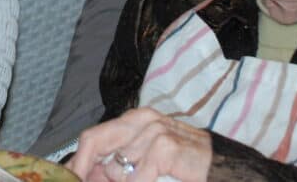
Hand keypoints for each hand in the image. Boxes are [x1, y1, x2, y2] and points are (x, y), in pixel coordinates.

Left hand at [67, 107, 211, 181]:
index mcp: (133, 121)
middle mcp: (141, 120)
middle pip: (94, 141)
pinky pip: (138, 176)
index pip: (92, 138)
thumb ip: (117, 168)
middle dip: (84, 169)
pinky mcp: (166, 146)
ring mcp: (154, 130)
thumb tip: (85, 175)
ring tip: (153, 178)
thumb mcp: (145, 165)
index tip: (69, 180)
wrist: (226, 171)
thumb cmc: (184, 168)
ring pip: (117, 167)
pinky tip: (161, 180)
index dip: (77, 163)